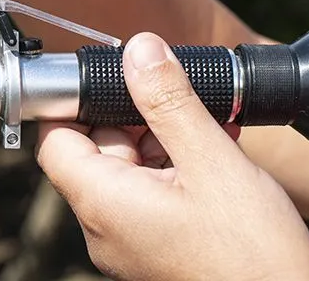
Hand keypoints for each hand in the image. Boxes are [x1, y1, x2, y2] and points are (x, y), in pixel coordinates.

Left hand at [36, 32, 308, 280]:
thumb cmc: (253, 257)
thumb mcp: (212, 163)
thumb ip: (170, 103)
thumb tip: (139, 51)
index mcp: (103, 204)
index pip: (55, 139)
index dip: (71, 101)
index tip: (106, 75)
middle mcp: (105, 227)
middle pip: (96, 149)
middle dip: (135, 115)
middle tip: (178, 95)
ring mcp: (130, 242)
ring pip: (130, 169)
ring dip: (164, 139)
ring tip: (210, 124)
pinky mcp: (157, 250)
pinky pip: (152, 194)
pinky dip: (177, 167)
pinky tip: (216, 151)